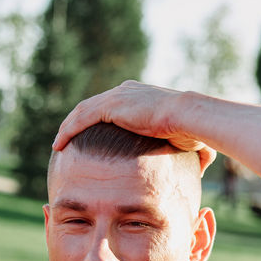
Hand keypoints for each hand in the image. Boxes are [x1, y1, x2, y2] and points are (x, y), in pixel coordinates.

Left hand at [52, 81, 216, 173]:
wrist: (191, 118)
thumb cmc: (195, 131)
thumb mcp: (192, 142)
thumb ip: (192, 153)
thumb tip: (202, 169)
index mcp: (141, 97)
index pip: (113, 107)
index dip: (99, 121)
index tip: (90, 137)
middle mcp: (127, 91)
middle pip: (94, 107)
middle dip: (79, 123)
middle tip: (67, 139)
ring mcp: (118, 97)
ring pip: (83, 111)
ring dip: (68, 127)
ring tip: (58, 144)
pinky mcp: (111, 106)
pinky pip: (82, 118)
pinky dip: (68, 130)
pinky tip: (58, 144)